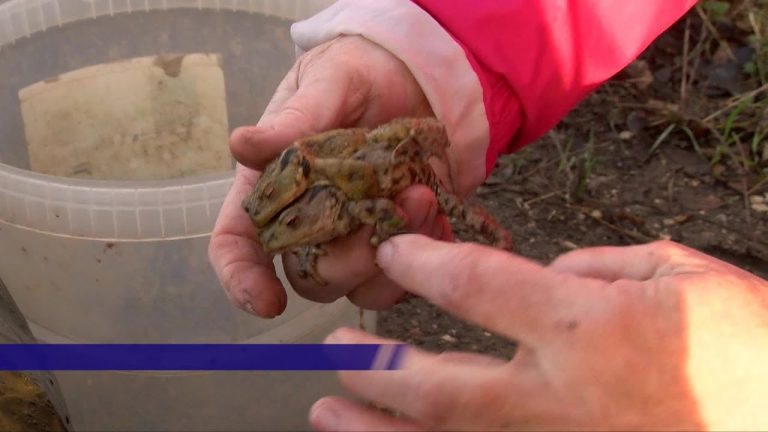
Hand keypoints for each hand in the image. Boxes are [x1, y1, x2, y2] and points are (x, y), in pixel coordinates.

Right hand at [208, 35, 447, 317]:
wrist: (417, 75)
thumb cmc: (356, 75)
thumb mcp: (326, 84)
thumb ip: (293, 120)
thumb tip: (241, 144)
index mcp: (273, 188)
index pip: (238, 245)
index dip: (241, 279)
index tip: (266, 302)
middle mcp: (309, 224)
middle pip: (310, 276)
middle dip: (349, 259)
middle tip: (393, 204)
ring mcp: (356, 238)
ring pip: (361, 287)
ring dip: (394, 255)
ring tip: (423, 197)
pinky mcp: (400, 241)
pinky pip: (409, 276)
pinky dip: (427, 252)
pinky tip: (438, 211)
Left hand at [311, 237, 767, 430]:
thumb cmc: (752, 345)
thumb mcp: (681, 274)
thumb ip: (595, 267)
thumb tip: (540, 274)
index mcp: (588, 328)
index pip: (477, 287)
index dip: (424, 263)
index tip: (395, 250)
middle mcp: (559, 397)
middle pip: (438, 387)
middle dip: (373, 369)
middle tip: (328, 352)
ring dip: (378, 431)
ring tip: (326, 414)